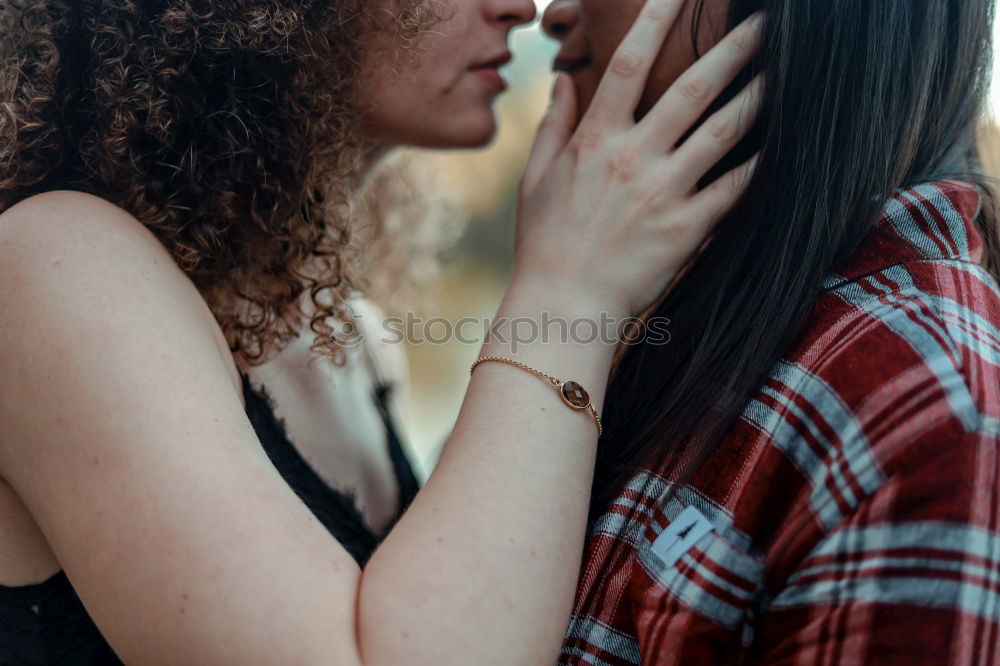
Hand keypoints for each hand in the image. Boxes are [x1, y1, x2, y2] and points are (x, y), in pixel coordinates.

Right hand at [513, 0, 763, 319]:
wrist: (564, 306)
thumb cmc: (544, 243)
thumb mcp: (536, 179)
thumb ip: (554, 124)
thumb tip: (563, 78)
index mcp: (595, 141)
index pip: (627, 64)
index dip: (654, 18)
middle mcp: (633, 158)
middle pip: (692, 88)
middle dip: (732, 49)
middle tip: (764, 23)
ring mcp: (663, 191)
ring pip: (723, 132)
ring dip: (758, 96)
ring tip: (786, 73)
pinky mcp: (687, 228)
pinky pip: (734, 188)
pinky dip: (760, 164)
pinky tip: (783, 144)